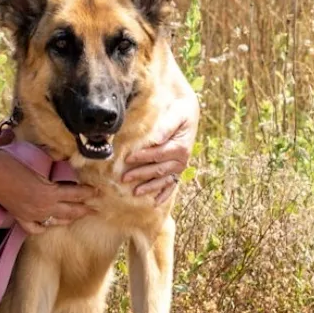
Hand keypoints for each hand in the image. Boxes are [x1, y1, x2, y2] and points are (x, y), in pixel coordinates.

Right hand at [0, 148, 96, 234]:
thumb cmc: (9, 162)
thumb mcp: (34, 159)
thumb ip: (51, 159)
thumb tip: (62, 156)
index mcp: (49, 192)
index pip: (76, 194)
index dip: (88, 193)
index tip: (98, 192)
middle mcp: (43, 207)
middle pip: (70, 211)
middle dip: (84, 209)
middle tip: (96, 208)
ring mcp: (32, 215)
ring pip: (56, 221)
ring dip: (69, 218)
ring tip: (78, 215)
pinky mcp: (21, 218)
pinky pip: (37, 228)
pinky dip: (45, 226)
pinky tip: (49, 223)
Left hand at [122, 88, 199, 203]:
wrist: (189, 111)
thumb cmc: (180, 111)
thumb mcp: (176, 114)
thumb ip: (166, 126)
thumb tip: (155, 139)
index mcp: (180, 146)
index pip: (158, 154)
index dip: (143, 157)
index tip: (127, 159)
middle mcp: (182, 159)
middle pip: (158, 169)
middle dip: (141, 174)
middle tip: (124, 178)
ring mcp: (180, 166)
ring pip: (163, 179)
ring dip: (149, 187)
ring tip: (135, 193)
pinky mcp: (179, 168)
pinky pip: (172, 184)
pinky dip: (164, 193)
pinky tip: (155, 202)